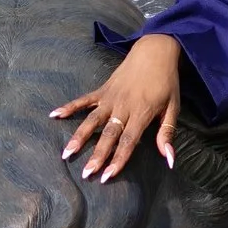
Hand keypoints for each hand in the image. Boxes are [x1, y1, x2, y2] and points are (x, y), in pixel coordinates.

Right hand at [51, 34, 182, 178]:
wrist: (155, 52)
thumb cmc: (166, 82)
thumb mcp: (173, 107)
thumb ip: (167, 133)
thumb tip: (170, 160)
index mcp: (141, 112)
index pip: (128, 141)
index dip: (118, 159)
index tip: (107, 176)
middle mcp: (123, 107)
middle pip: (108, 135)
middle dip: (97, 155)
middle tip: (85, 174)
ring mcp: (110, 98)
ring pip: (92, 120)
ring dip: (79, 137)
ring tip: (66, 154)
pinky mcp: (102, 90)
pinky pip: (84, 100)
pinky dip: (69, 107)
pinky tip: (54, 115)